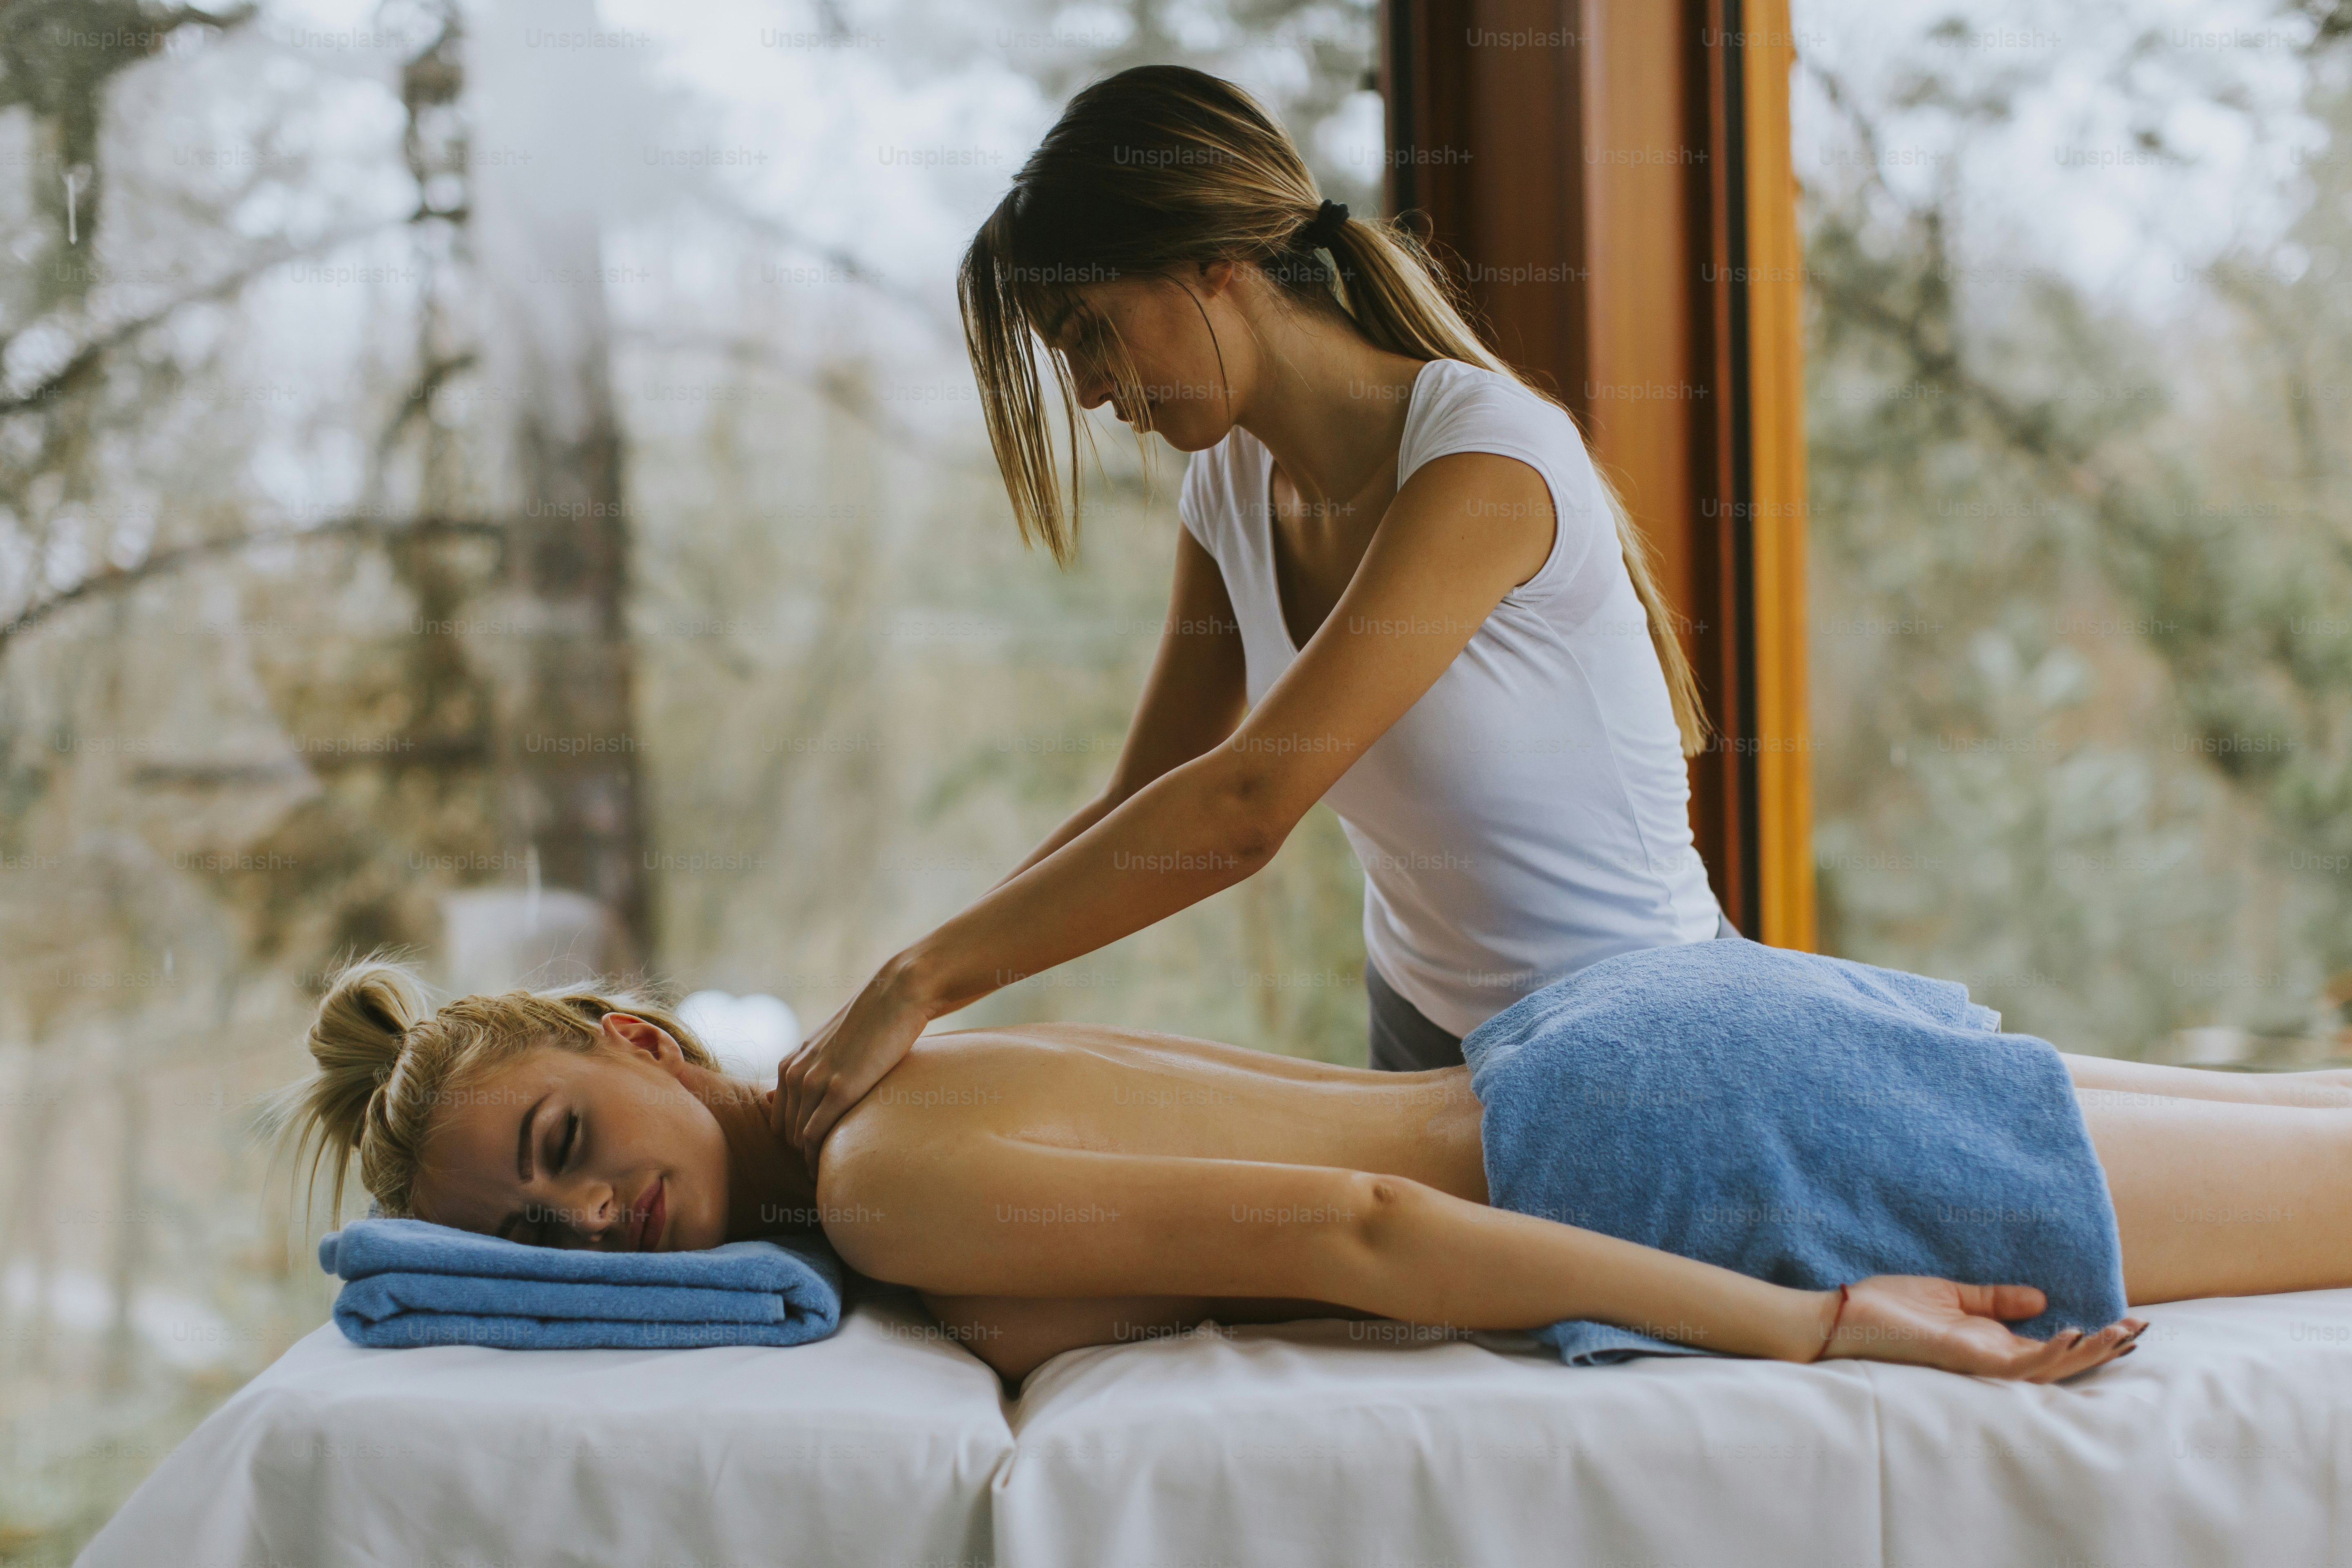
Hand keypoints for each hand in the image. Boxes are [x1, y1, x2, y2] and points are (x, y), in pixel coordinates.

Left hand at [773, 963, 932, 1175]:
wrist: (896, 996)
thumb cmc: (870, 1024)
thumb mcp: (826, 1046)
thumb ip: (804, 1071)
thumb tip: (771, 1094)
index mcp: (790, 1064)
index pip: (779, 1119)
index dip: (795, 1140)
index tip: (816, 1154)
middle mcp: (794, 1073)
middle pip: (786, 1132)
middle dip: (801, 1153)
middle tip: (825, 1168)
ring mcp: (814, 1082)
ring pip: (798, 1138)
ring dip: (810, 1159)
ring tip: (829, 1173)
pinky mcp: (839, 1090)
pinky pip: (815, 1136)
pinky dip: (818, 1158)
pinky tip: (830, 1169)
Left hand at [1813, 1276, 2145, 1381]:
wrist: (1842, 1316)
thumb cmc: (1887, 1308)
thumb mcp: (1949, 1295)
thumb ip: (1992, 1299)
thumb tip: (2041, 1297)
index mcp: (1989, 1342)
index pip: (2051, 1347)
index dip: (2089, 1336)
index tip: (2126, 1321)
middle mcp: (1990, 1357)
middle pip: (2059, 1363)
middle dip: (2100, 1348)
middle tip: (2138, 1329)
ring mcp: (1977, 1361)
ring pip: (2045, 1370)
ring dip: (2082, 1352)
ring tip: (2115, 1333)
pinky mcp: (1961, 1358)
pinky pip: (2011, 1365)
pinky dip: (2042, 1353)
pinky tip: (2065, 1333)